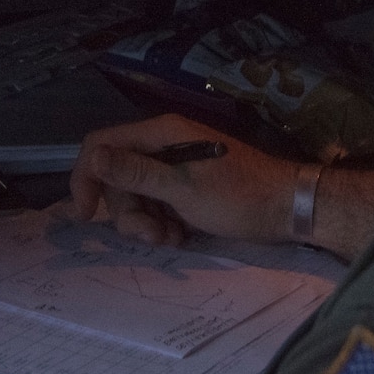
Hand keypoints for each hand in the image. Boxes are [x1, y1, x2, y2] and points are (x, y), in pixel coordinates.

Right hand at [67, 114, 299, 246]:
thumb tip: (92, 156)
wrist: (287, 209)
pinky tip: (182, 236)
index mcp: (161, 134)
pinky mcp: (185, 188)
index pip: (100, 145)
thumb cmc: (238, 197)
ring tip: (173, 238)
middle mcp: (164, 145)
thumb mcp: (183, 189)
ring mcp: (175, 167)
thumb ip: (136, 173)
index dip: (85, 177)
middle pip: (117, 178)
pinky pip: (156, 206)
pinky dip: (162, 224)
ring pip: (136, 197)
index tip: (85, 215)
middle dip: (128, 212)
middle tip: (152, 236)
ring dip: (147, 223)